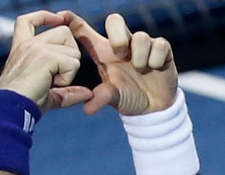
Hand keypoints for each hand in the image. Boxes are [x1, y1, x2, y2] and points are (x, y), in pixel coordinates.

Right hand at [0, 10, 92, 111]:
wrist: (9, 111)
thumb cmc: (22, 105)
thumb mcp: (46, 94)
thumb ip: (66, 91)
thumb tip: (87, 94)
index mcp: (21, 48)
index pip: (28, 20)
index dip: (45, 17)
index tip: (57, 20)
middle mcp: (27, 44)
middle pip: (64, 32)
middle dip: (70, 54)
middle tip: (56, 76)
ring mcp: (36, 47)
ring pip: (72, 49)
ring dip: (69, 69)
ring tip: (51, 83)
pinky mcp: (45, 55)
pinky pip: (73, 63)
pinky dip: (67, 78)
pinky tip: (51, 85)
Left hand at [61, 11, 177, 115]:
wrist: (153, 107)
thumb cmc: (128, 97)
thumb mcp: (113, 98)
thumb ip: (100, 98)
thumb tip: (88, 109)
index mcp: (105, 52)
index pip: (87, 32)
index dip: (74, 22)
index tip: (62, 16)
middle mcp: (123, 44)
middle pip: (115, 20)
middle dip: (117, 36)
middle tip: (119, 55)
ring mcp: (143, 44)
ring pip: (140, 36)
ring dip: (139, 56)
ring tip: (140, 70)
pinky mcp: (162, 49)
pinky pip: (159, 45)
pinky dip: (154, 60)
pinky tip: (153, 69)